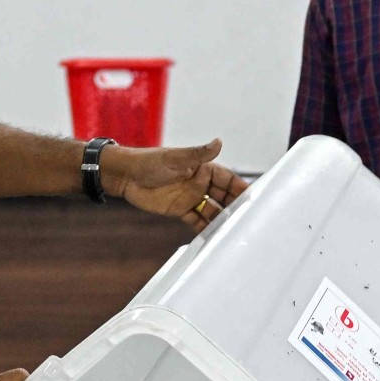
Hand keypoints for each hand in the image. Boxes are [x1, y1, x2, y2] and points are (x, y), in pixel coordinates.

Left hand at [106, 140, 248, 231]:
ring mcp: (191, 197)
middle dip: (234, 207)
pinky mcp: (180, 210)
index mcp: (202, 169)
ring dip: (222, 220)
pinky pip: (197, 221)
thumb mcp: (176, 159)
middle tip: (246, 220)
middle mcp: (199, 183)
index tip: (252, 199)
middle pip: (223, 197)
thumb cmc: (150, 162)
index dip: (240, 188)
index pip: (227, 180)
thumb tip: (219, 142)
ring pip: (212, 211)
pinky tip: (214, 238)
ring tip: (233, 233)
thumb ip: (199, 154)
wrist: (127, 176)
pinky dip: (206, 228)